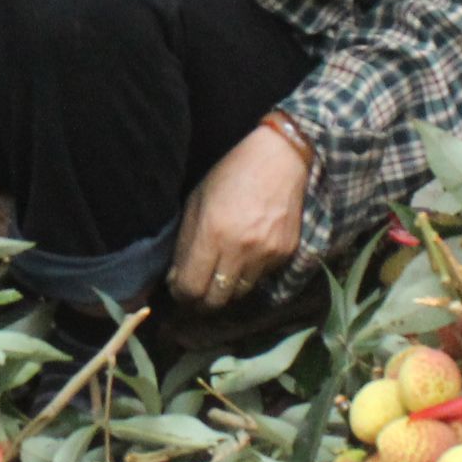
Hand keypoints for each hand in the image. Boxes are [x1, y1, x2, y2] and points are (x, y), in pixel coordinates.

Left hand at [171, 123, 309, 308]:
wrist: (281, 159)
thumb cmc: (231, 175)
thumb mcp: (197, 201)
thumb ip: (185, 242)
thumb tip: (176, 278)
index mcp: (212, 233)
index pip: (191, 287)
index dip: (181, 294)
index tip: (179, 290)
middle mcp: (240, 250)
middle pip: (216, 300)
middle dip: (201, 302)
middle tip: (196, 294)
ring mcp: (266, 255)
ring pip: (240, 294)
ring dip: (226, 290)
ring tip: (219, 277)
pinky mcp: (285, 254)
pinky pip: (262, 278)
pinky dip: (249, 275)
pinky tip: (245, 257)